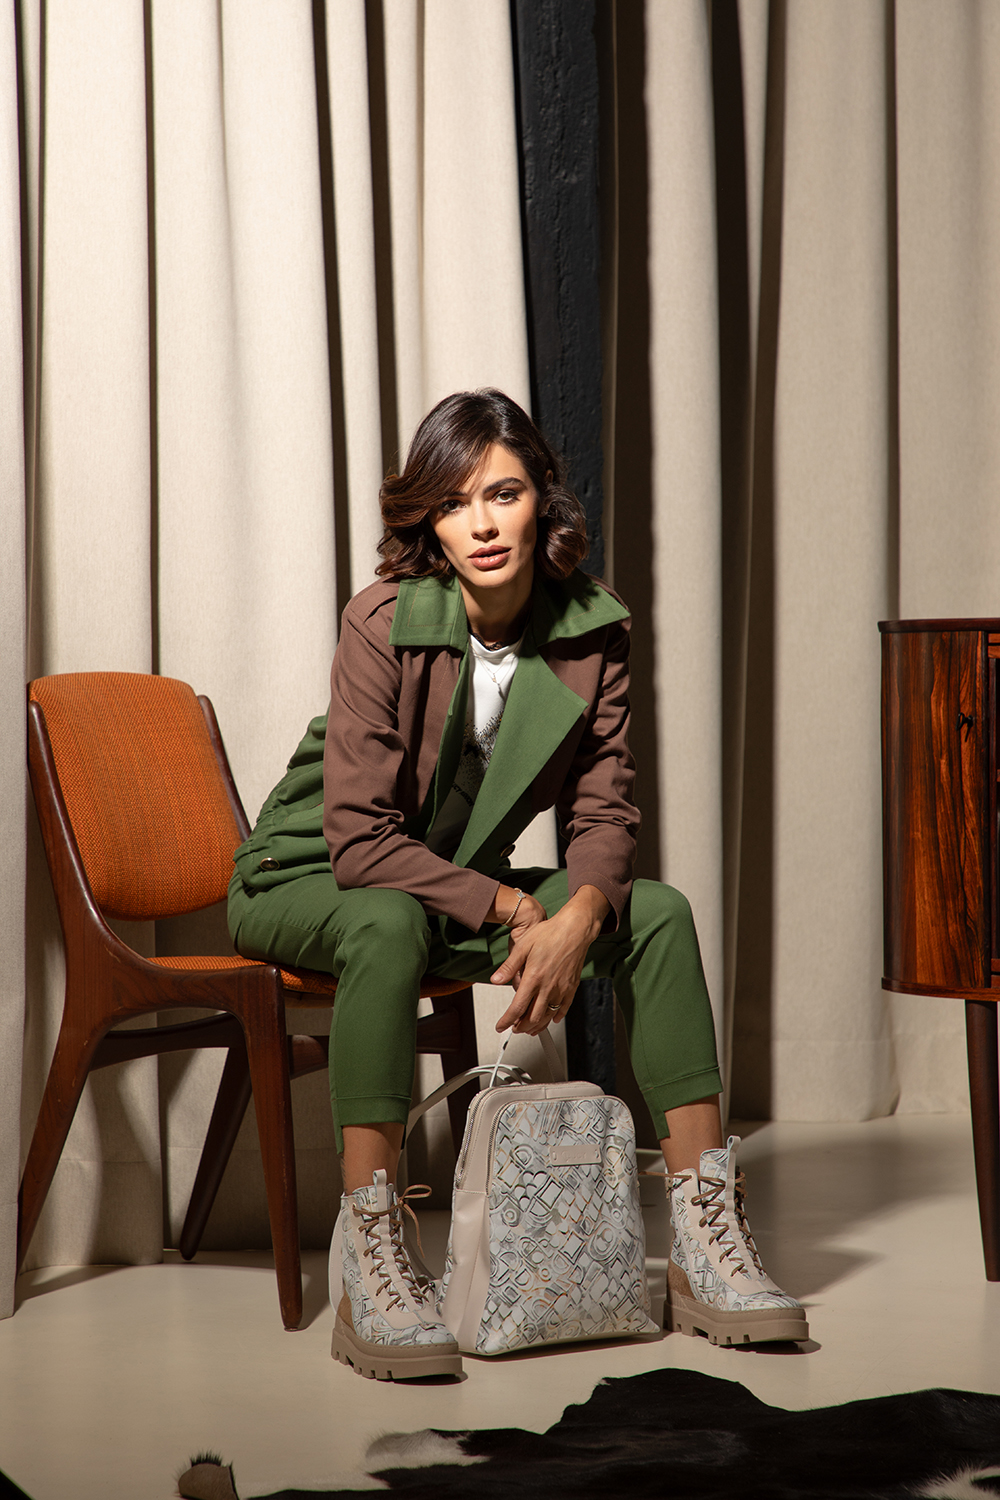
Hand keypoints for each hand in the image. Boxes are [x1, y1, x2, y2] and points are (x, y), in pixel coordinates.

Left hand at [491, 886, 609, 1034]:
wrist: (575, 928)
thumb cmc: (550, 933)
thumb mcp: (523, 946)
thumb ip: (509, 966)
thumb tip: (496, 979)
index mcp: (533, 977)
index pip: (517, 1008)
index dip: (507, 1021)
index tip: (501, 1026)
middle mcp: (548, 986)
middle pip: (533, 1017)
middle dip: (521, 1027)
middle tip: (514, 1028)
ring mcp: (561, 988)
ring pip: (548, 1016)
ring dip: (537, 1026)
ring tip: (529, 1028)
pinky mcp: (572, 986)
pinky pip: (564, 1008)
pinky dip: (556, 1017)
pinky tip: (552, 1019)